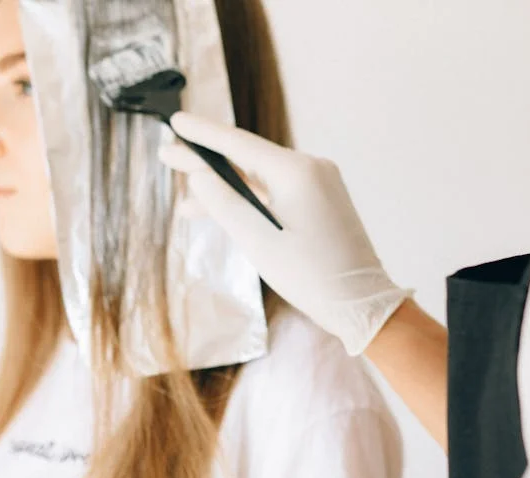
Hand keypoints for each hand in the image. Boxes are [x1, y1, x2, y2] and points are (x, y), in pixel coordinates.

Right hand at [160, 112, 411, 355]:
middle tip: (166, 155)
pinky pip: (276, 193)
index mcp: (297, 172)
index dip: (203, 133)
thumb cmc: (312, 277)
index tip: (175, 121)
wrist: (363, 304)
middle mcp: (311, 169)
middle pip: (247, 158)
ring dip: (225, 189)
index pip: (238, 144)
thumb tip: (198, 175)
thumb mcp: (258, 242)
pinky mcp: (320, 202)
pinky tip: (222, 214)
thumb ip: (225, 204)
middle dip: (206, 162)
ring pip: (260, 179)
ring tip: (184, 203)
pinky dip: (249, 202)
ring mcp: (318, 184)